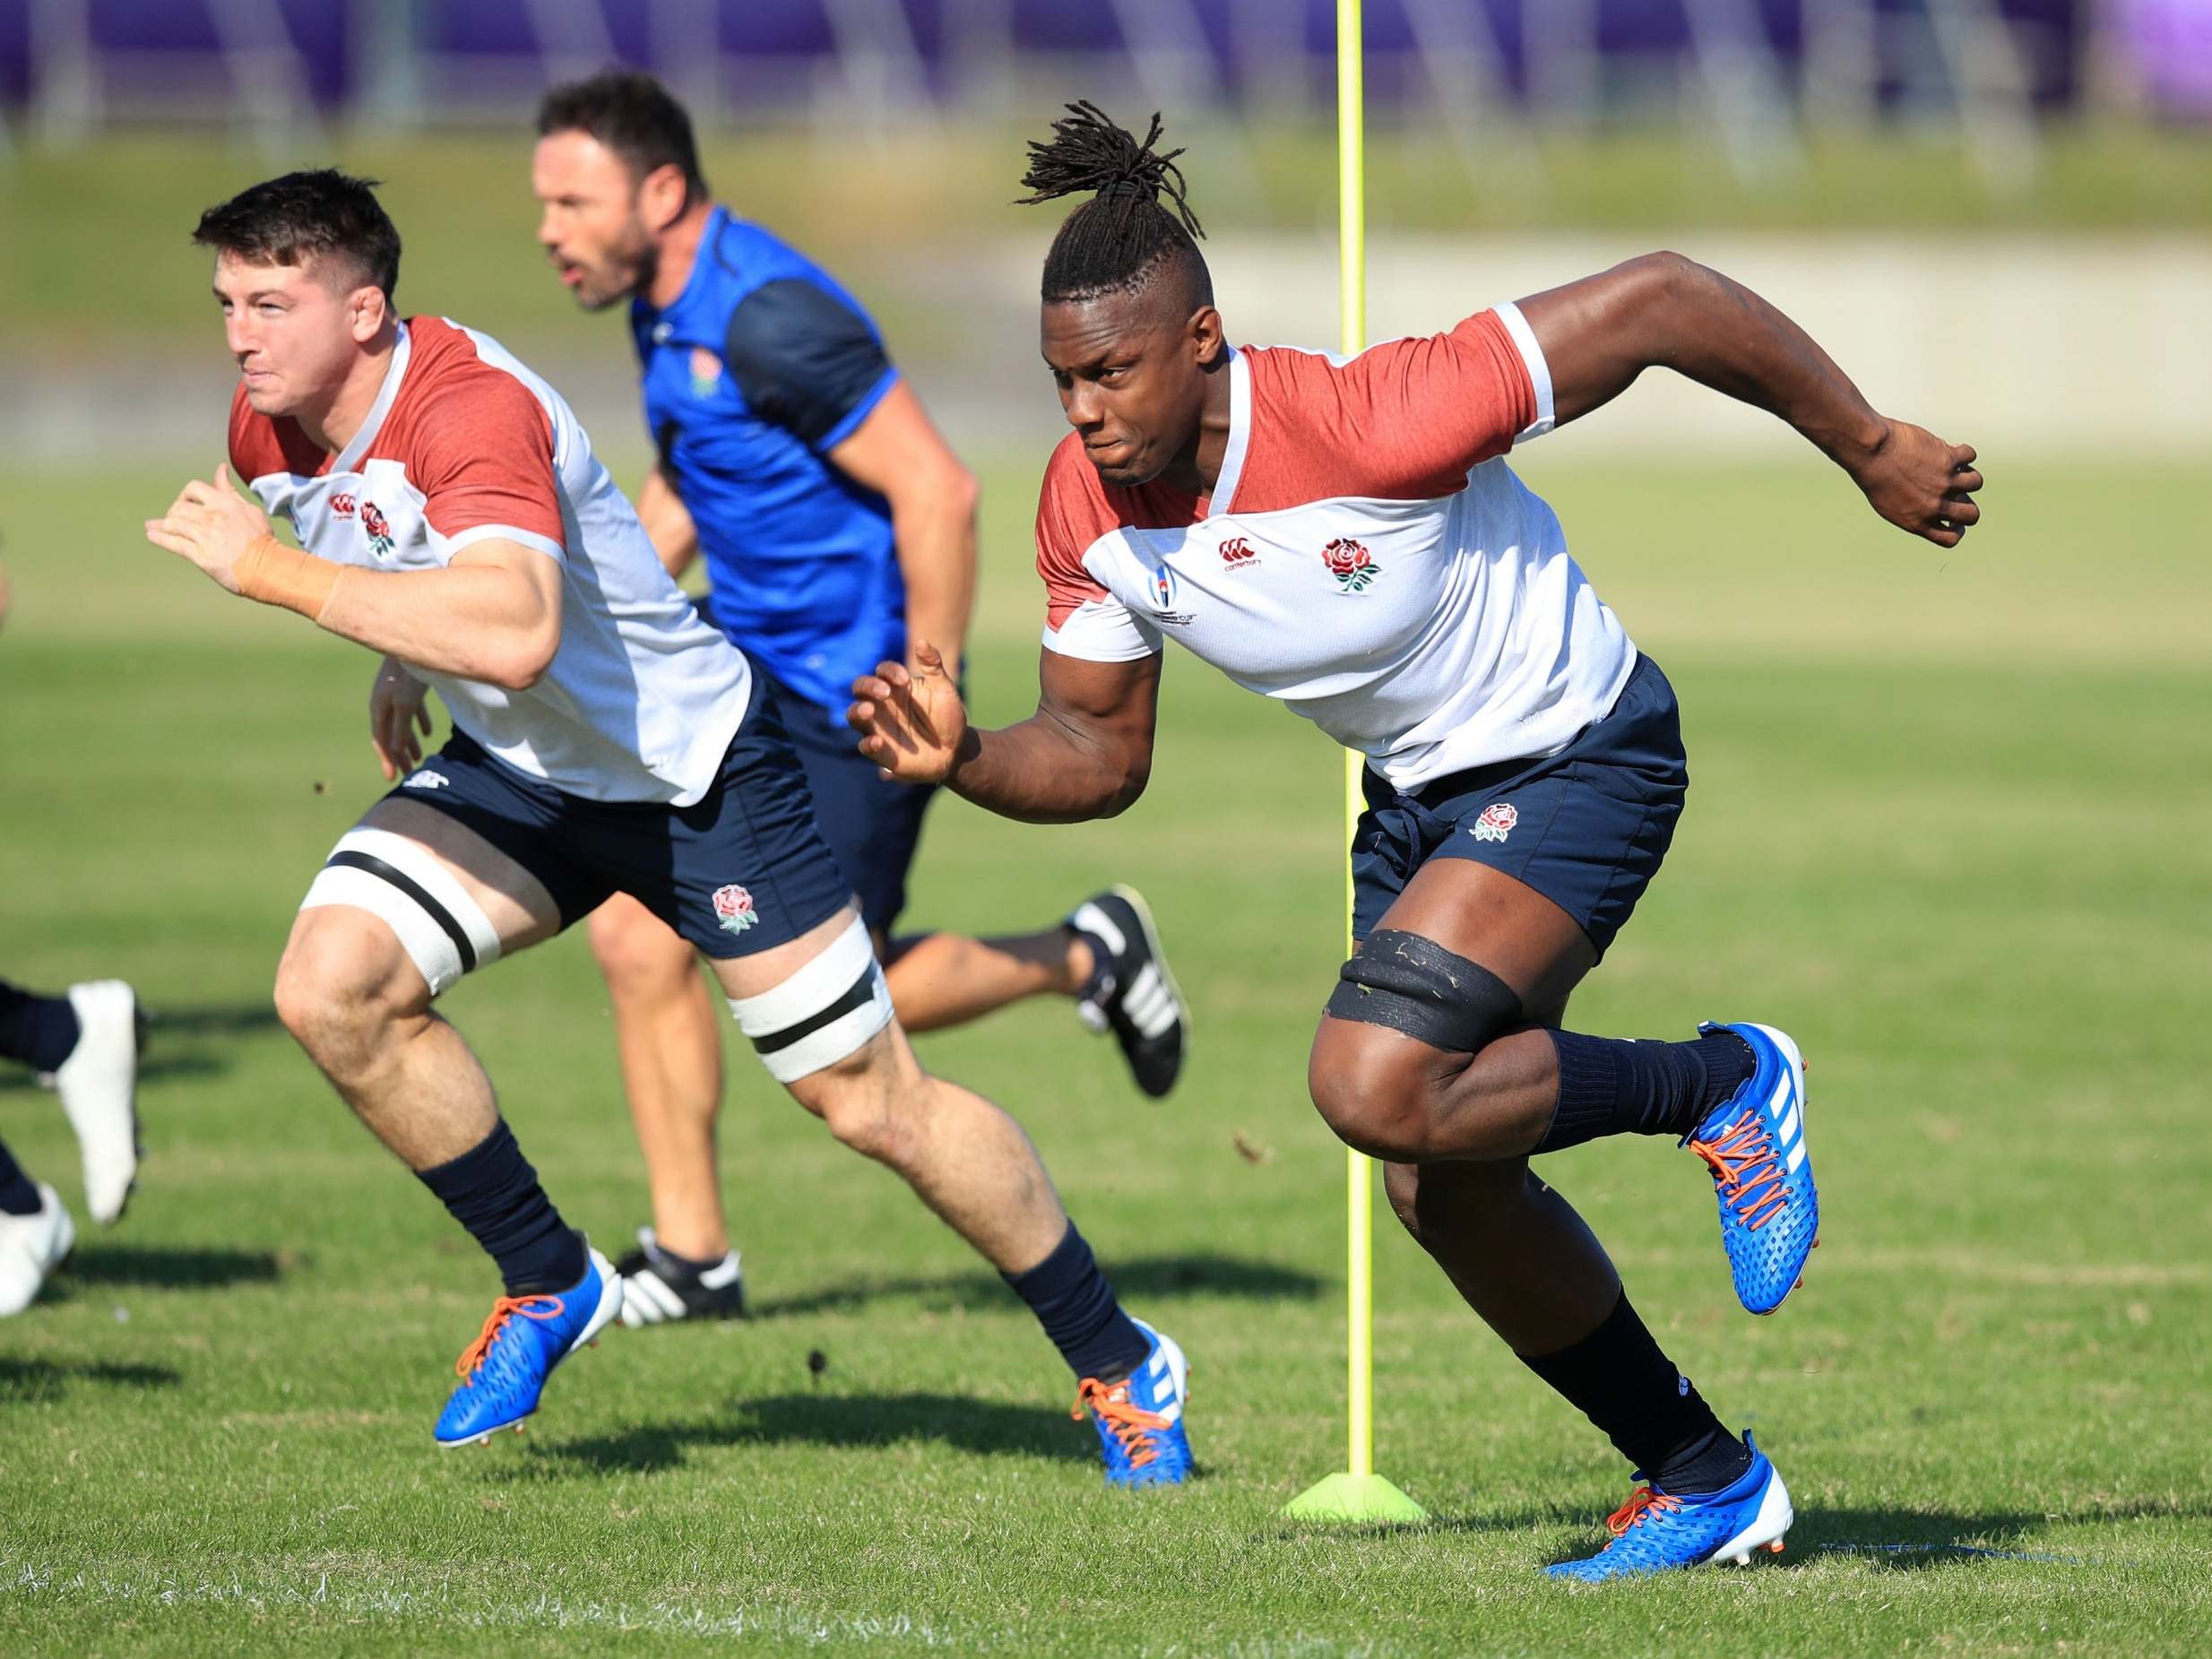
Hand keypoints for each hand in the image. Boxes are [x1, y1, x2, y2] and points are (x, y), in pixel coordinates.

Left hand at [143, 463, 274, 591]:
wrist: (268, 567)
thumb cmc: (260, 540)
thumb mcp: (248, 509)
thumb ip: (229, 491)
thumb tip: (220, 469)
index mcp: (224, 504)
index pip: (194, 489)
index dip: (185, 495)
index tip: (186, 503)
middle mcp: (212, 518)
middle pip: (179, 507)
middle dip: (172, 512)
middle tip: (172, 520)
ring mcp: (205, 537)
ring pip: (173, 524)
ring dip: (162, 525)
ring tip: (155, 527)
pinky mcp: (201, 556)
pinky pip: (174, 544)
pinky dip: (159, 538)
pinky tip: (151, 535)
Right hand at [370, 656, 433, 780]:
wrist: (418, 640)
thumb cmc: (410, 673)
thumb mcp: (405, 703)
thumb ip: (400, 726)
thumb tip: (395, 750)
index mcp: (378, 707)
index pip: (381, 739)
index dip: (387, 759)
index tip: (393, 778)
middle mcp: (384, 701)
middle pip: (390, 733)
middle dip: (399, 754)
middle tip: (409, 773)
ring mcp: (396, 692)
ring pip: (402, 723)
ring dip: (409, 741)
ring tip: (418, 758)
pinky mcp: (410, 685)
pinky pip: (412, 709)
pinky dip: (419, 722)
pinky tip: (428, 733)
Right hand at [848, 640, 967, 784]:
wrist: (956, 750)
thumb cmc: (947, 716)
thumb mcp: (943, 689)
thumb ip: (933, 665)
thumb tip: (921, 641)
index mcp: (896, 687)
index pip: (882, 671)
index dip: (888, 672)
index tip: (904, 679)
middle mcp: (883, 705)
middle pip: (860, 688)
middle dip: (868, 687)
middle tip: (884, 692)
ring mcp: (879, 727)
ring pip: (854, 715)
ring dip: (858, 711)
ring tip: (869, 710)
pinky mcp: (881, 751)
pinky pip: (865, 746)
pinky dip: (868, 744)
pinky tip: (877, 742)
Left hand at [1849, 421, 1984, 548]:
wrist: (1870, 453)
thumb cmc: (1875, 478)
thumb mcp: (1889, 506)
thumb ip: (1915, 512)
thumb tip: (1936, 510)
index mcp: (1919, 523)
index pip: (1951, 539)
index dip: (1958, 529)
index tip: (1955, 519)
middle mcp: (1935, 507)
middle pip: (1972, 515)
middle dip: (1967, 504)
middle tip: (1957, 492)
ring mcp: (1945, 483)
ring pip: (1976, 482)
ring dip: (1966, 474)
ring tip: (1952, 467)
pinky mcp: (1949, 459)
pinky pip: (1970, 455)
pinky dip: (1962, 452)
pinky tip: (1947, 449)